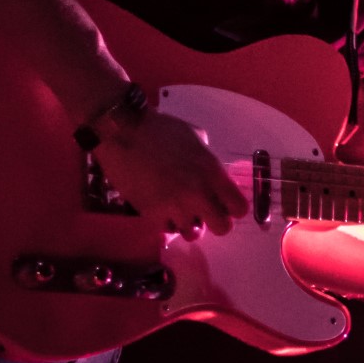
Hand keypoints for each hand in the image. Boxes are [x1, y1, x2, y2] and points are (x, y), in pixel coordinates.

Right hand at [94, 109, 248, 235]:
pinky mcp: (153, 215)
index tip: (224, 203)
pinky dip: (166, 222)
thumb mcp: (194, 136)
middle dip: (214, 221)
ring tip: (179, 210)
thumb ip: (207, 157)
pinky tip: (161, 208)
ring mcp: (176, 207)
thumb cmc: (160, 129)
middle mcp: (199, 194)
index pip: (239, 208)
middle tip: (203, 211)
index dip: (232, 207)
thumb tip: (209, 171)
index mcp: (212, 172)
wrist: (124, 133)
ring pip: (193, 233)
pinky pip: (168, 229)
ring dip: (188, 223)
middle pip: (223, 228)